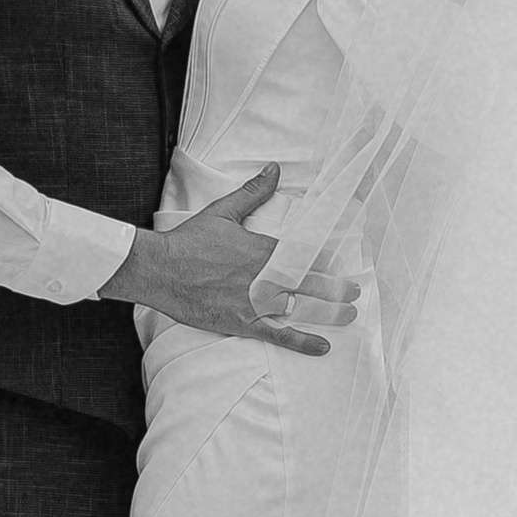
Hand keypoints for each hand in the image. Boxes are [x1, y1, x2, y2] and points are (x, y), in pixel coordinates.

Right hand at [102, 164, 358, 360]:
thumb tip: (274, 169)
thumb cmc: (189, 240)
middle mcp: (263, 276)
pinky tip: (322, 347)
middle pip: (309, 283)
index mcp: (262, 249)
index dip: (324, 259)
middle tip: (357, 291)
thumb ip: (253, 193)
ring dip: (328, 313)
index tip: (342, 261)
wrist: (159, 269)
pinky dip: (301, 341)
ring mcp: (254, 302)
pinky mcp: (241, 323)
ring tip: (350, 316)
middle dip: (336, 287)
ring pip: (300, 308)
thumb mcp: (223, 211)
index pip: (302, 254)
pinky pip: (277, 335)